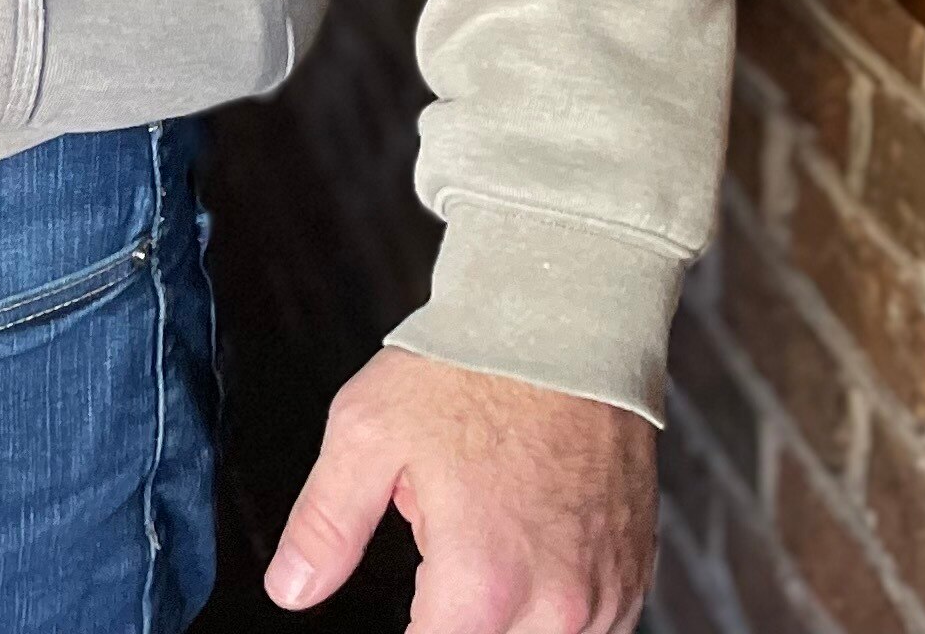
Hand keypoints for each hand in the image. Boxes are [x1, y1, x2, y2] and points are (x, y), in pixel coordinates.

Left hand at [267, 349, 653, 629]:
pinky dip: (555, 604)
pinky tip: (532, 540)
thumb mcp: (368, 431)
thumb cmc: (470, 369)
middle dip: (454, 612)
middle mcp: (555, 603)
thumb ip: (326, 524)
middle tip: (444, 537)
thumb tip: (290, 590)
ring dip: (508, 612)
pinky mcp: (634, 574)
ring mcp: (605, 592)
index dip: (407, 628)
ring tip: (491, 525)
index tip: (404, 601)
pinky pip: (592, 626)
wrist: (567, 322)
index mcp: (482, 579)